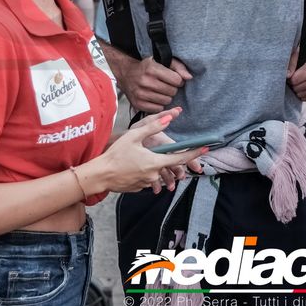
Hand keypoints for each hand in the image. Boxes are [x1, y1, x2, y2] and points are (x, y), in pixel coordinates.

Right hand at [90, 108, 205, 192]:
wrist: (100, 175)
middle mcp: (154, 175)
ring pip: (157, 173)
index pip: (180, 158)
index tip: (205, 148)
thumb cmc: (115, 155)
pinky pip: (147, 179)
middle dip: (167, 159)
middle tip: (155, 152)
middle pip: (168, 166)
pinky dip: (144, 172)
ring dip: (153, 166)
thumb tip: (170, 117)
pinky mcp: (140, 188)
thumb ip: (153, 127)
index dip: (194, 153)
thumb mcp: (134, 136)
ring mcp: (147, 183)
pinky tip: (132, 166)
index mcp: (155, 162)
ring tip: (136, 159)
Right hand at [118, 56, 192, 112]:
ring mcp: (140, 94)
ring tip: (161, 91)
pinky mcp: (137, 103)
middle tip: (167, 85)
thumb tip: (189, 77)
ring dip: (166, 97)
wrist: (125, 72)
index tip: (174, 79)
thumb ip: (177, 67)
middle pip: (172, 91)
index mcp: (152, 69)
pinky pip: (157, 109)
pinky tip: (155, 97)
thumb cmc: (146, 66)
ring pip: (166, 101)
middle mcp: (145, 82)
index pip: (176, 80)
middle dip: (172, 88)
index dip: (178, 80)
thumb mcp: (161, 60)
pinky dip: (159, 104)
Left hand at [286, 49, 305, 100]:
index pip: (296, 79)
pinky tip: (303, 88)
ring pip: (302, 95)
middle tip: (293, 80)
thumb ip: (291, 63)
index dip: (289, 79)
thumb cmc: (305, 59)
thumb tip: (287, 76)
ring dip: (297, 91)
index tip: (290, 75)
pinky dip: (302, 95)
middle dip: (292, 85)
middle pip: (298, 88)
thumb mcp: (297, 55)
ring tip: (298, 83)